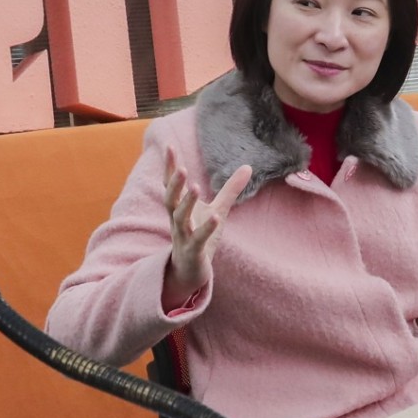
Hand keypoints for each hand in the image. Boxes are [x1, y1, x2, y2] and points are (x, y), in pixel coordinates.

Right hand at [161, 146, 250, 308]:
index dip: (169, 167)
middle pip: (170, 200)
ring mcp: (184, 236)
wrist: (190, 270)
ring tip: (195, 187)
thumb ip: (230, 189)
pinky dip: (206, 229)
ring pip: (181, 219)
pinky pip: (198, 239)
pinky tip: (215, 218)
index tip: (169, 146)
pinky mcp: (193, 251)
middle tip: (181, 168)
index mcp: (179, 208)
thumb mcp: (218, 209)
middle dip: (174, 184)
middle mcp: (177, 220)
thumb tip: (248, 166)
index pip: (171, 185)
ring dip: (187, 203)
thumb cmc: (201, 235)